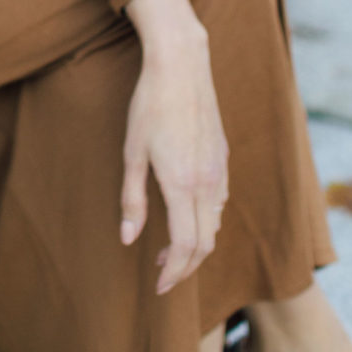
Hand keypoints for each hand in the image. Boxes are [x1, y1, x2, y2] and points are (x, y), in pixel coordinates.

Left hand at [119, 0, 228, 296]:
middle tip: (163, 275)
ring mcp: (219, 170)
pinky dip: (206, 221)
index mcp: (182, 184)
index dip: (173, 273)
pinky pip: (219, 202)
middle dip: (185, 267)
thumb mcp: (132, 152)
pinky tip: (186, 214)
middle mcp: (207, 182)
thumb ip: (132, 199)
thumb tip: (129, 239)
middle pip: (205, 244)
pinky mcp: (222, 158)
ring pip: (215, 225)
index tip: (158, 286)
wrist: (182, 66)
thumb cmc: (149, 106)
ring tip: (169, 248)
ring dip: (196, 245)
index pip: (186, 247)